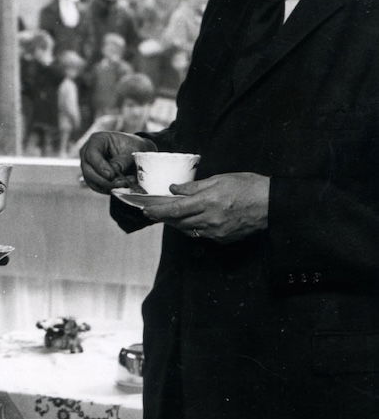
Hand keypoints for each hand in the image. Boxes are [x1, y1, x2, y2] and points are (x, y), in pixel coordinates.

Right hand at [80, 131, 155, 193]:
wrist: (134, 153)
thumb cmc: (132, 147)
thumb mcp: (132, 150)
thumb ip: (122, 161)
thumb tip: (115, 171)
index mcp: (96, 140)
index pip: (92, 154)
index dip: (100, 166)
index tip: (111, 175)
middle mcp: (88, 154)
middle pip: (88, 171)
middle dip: (105, 180)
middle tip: (122, 183)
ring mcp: (89, 167)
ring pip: (93, 182)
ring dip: (110, 186)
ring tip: (127, 184)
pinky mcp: (93, 178)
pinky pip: (98, 187)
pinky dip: (110, 189)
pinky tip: (123, 187)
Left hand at [140, 172, 269, 242]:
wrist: (271, 204)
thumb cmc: (247, 187)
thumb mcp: (220, 179)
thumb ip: (195, 186)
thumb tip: (175, 189)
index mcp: (208, 202)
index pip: (175, 209)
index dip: (158, 211)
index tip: (147, 210)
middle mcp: (209, 220)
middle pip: (178, 222)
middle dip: (164, 217)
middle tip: (154, 212)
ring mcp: (216, 232)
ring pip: (188, 230)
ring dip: (177, 223)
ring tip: (170, 215)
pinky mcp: (223, 238)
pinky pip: (202, 234)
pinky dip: (193, 227)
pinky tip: (192, 219)